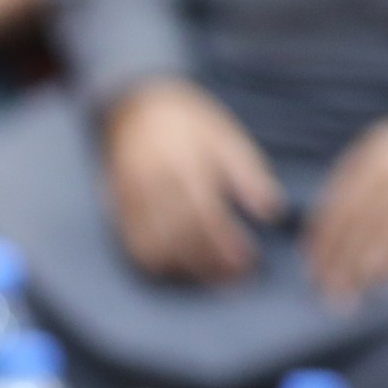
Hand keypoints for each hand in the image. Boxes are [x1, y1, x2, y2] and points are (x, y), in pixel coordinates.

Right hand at [101, 77, 283, 285]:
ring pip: (154, 248)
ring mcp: (130, 198)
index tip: (248, 263)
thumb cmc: (191, 124)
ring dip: (183, 271)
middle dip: (210, 265)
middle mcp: (152, 183)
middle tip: (235, 281)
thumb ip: (249, 174)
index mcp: (183, 162)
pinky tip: (180, 270)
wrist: (136, 106)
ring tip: (211, 278)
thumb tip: (271, 212)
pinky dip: (157, 265)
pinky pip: (133, 247)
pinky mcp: (116, 209)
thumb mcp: (226, 137)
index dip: (226, 245)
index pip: (204, 215)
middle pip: (179, 237)